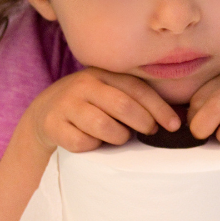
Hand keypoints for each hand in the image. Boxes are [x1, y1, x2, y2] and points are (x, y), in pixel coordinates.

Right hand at [18, 68, 180, 154]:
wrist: (45, 112)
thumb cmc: (91, 105)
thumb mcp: (110, 93)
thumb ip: (136, 99)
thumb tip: (174, 120)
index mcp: (104, 74)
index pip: (137, 89)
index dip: (159, 108)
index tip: (174, 126)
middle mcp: (84, 84)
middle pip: (122, 106)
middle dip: (143, 123)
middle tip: (149, 133)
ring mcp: (66, 104)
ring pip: (103, 125)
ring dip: (118, 137)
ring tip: (119, 137)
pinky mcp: (52, 124)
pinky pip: (82, 142)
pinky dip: (93, 146)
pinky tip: (93, 142)